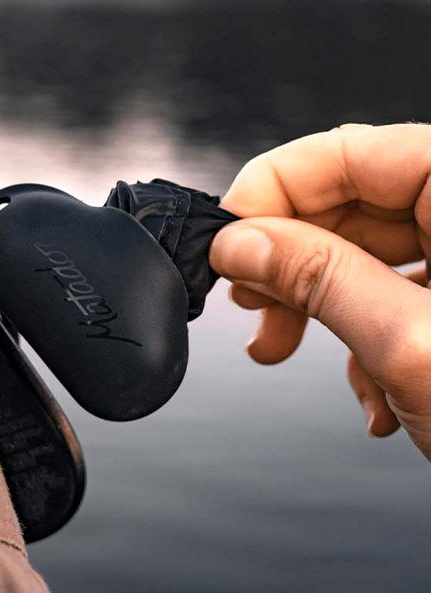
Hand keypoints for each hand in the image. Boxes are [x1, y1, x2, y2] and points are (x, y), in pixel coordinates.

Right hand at [209, 123, 430, 459]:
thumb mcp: (414, 346)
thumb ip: (321, 280)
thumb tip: (242, 243)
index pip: (347, 153)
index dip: (270, 191)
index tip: (225, 241)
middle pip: (346, 205)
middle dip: (285, 261)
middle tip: (247, 303)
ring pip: (359, 255)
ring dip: (314, 310)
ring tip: (282, 352)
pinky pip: (388, 297)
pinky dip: (359, 343)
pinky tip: (368, 392)